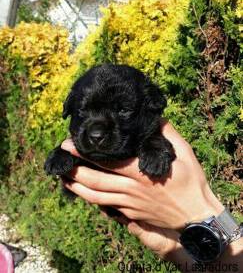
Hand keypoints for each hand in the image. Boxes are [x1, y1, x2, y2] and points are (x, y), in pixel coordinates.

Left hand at [61, 121, 223, 228]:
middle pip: (95, 180)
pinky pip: (105, 206)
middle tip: (62, 158)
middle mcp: (131, 189)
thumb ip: (166, 134)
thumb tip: (153, 118)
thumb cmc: (190, 182)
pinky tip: (82, 192)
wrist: (195, 215)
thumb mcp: (183, 152)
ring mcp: (128, 204)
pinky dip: (90, 199)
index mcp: (140, 172)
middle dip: (75, 168)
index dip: (86, 154)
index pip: (107, 161)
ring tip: (63, 176)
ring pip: (95, 196)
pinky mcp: (130, 214)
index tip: (70, 145)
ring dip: (77, 186)